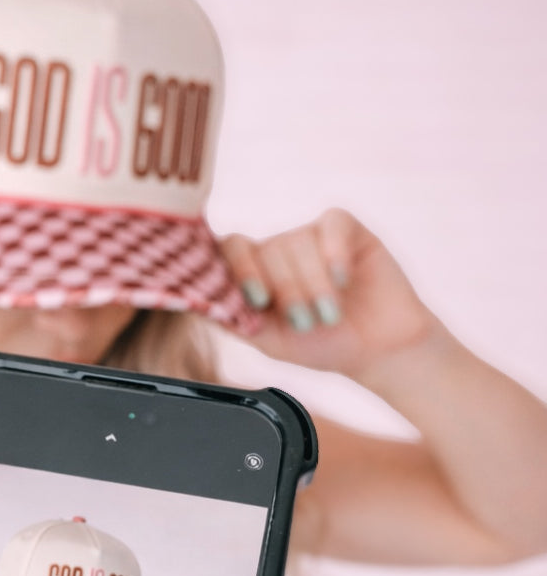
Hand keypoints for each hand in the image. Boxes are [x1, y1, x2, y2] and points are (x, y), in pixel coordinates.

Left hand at [220, 208, 440, 379]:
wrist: (375, 349)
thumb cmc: (320, 345)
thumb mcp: (270, 340)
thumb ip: (235, 318)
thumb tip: (199, 301)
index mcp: (252, 273)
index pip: (228, 250)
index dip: (239, 268)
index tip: (257, 298)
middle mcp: (276, 249)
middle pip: (267, 250)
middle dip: (287, 291)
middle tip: (305, 322)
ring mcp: (308, 235)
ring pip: (299, 243)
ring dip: (314, 285)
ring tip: (330, 315)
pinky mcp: (343, 227)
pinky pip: (331, 225)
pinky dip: (336, 254)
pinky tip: (344, 280)